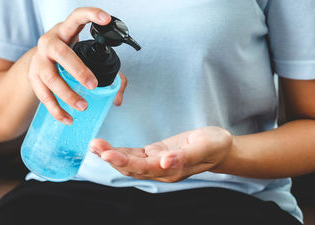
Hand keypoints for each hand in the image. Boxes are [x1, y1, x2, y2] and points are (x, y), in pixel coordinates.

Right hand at [27, 7, 127, 124]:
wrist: (40, 60)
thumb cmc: (69, 56)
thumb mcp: (85, 54)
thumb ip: (109, 72)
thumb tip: (117, 98)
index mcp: (65, 31)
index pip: (76, 17)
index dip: (91, 15)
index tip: (106, 19)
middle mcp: (49, 42)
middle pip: (61, 53)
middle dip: (78, 69)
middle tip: (94, 85)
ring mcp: (39, 60)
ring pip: (50, 77)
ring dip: (67, 93)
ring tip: (83, 106)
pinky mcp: (32, 77)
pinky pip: (43, 95)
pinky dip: (56, 109)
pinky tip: (67, 119)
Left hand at [89, 126, 232, 181]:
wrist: (220, 147)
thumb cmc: (214, 146)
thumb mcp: (204, 147)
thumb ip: (184, 157)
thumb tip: (166, 162)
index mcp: (171, 170)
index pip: (142, 168)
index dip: (124, 162)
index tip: (107, 154)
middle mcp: (160, 169)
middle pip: (131, 167)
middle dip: (111, 157)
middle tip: (95, 146)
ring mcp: (156, 163)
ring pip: (129, 162)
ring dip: (111, 154)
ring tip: (94, 145)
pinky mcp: (154, 154)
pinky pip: (133, 155)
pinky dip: (119, 151)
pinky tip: (105, 147)